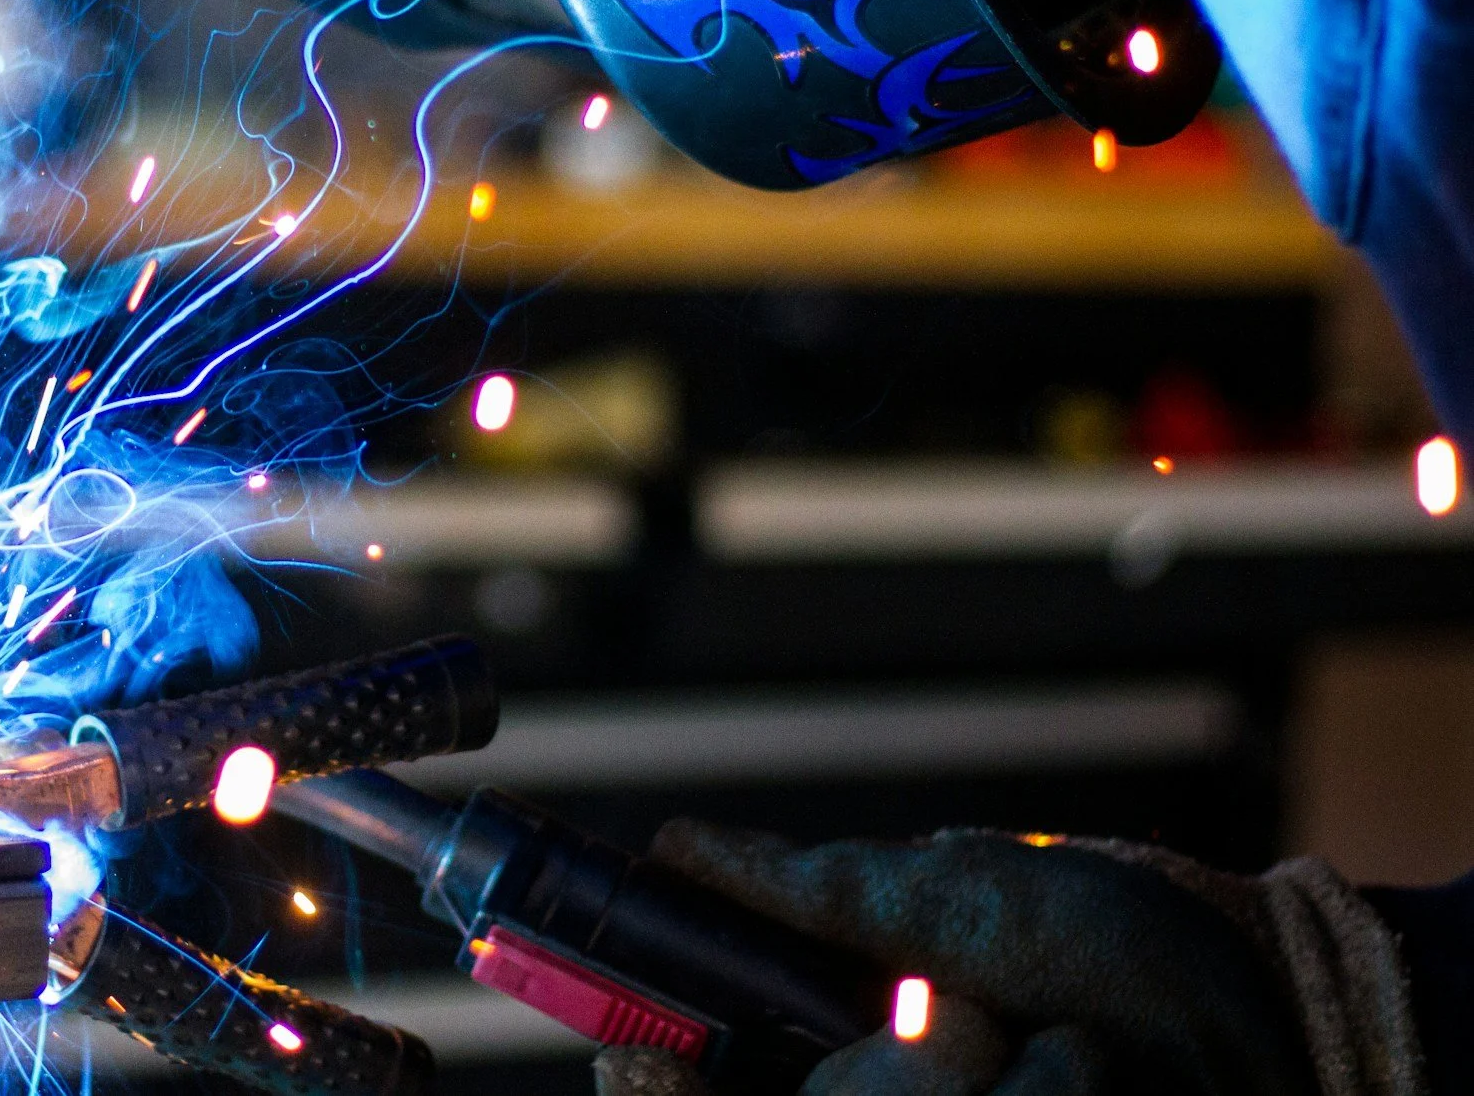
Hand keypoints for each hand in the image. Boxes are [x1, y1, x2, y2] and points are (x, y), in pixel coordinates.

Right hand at [597, 821, 1418, 1095]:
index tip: (638, 1050)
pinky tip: (1098, 1076)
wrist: (1276, 1005)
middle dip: (891, 1078)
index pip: (706, 1081)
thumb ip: (812, 891)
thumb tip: (683, 845)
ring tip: (1066, 1045)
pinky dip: (1053, 1095)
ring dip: (984, 1084)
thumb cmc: (1125, 942)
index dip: (653, 1076)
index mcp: (854, 1043)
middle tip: (971, 1026)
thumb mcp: (957, 896)